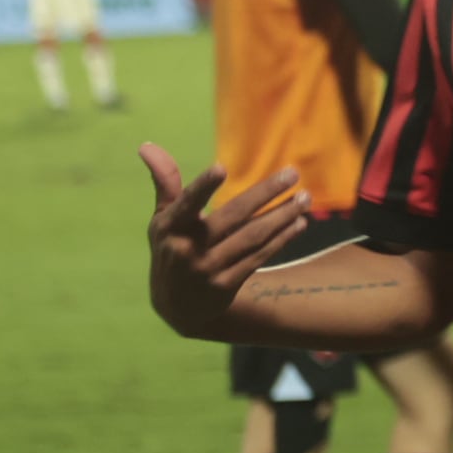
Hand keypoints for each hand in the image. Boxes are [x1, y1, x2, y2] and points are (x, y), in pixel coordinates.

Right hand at [141, 143, 310, 339]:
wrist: (176, 307)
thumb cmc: (171, 249)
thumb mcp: (162, 219)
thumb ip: (165, 183)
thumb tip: (147, 145)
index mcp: (169, 227)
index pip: (187, 203)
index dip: (203, 187)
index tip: (221, 168)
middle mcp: (187, 248)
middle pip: (233, 216)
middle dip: (265, 193)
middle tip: (293, 173)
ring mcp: (207, 269)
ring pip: (252, 237)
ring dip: (282, 216)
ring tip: (305, 198)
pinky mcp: (225, 286)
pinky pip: (259, 257)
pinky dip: (281, 240)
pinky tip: (299, 223)